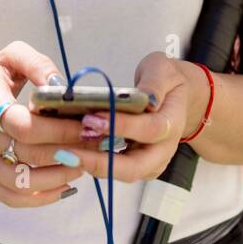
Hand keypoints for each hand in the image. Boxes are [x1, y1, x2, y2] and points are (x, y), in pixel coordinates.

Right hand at [0, 40, 86, 207]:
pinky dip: (41, 198)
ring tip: (81, 165)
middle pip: (26, 154)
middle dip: (66, 152)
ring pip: (20, 182)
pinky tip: (64, 186)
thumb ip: (38, 64)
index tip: (87, 126)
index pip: (23, 125)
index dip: (58, 130)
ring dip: (57, 178)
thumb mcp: (11, 56)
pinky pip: (10, 198)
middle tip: (94, 146)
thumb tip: (62, 88)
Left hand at [66, 52, 200, 182]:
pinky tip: (74, 154)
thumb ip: (153, 84)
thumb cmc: (166, 81)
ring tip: (66, 154)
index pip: (149, 130)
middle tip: (70, 152)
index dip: (122, 126)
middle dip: (101, 162)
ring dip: (94, 166)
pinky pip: (117, 171)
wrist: (176, 96)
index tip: (93, 118)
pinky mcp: (140, 165)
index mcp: (172, 122)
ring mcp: (153, 161)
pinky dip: (96, 165)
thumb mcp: (161, 70)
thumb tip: (144, 99)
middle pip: (135, 167)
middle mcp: (164, 148)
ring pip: (124, 174)